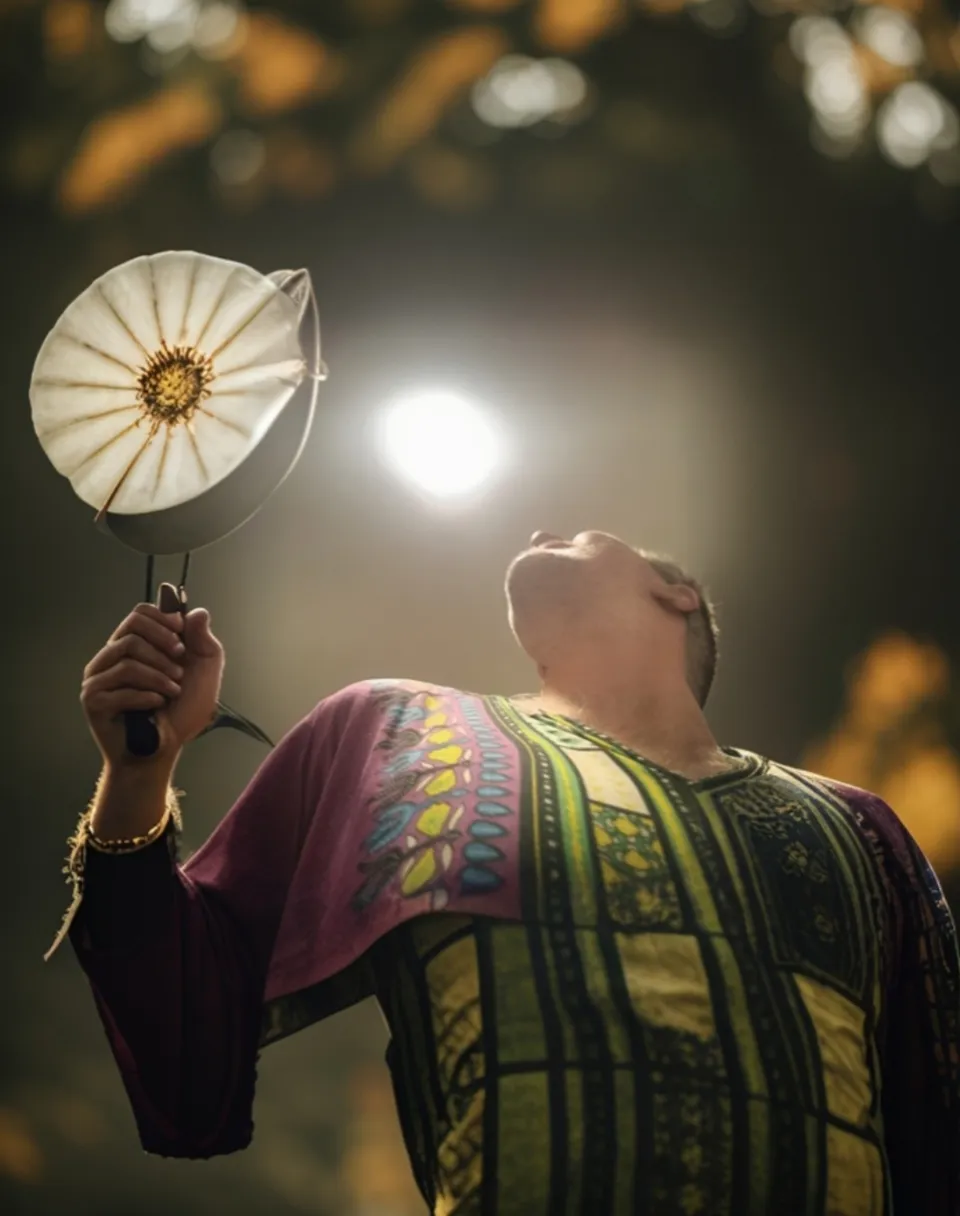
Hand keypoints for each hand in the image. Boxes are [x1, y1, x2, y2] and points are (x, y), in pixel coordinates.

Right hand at [81, 584, 224, 771]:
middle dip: (163, 647)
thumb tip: (197, 612)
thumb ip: (202, 641)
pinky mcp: (93, 700)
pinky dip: (147, 696)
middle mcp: (111, 657)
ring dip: (159, 675)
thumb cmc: (181, 711)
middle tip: (180, 670)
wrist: (164, 750)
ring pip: (128, 657)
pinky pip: (121, 686)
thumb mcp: (204, 673)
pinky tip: (157, 705)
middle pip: (132, 630)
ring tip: (173, 691)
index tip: (181, 636)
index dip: (162, 620)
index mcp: (134, 645)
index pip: (139, 614)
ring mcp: (98, 678)